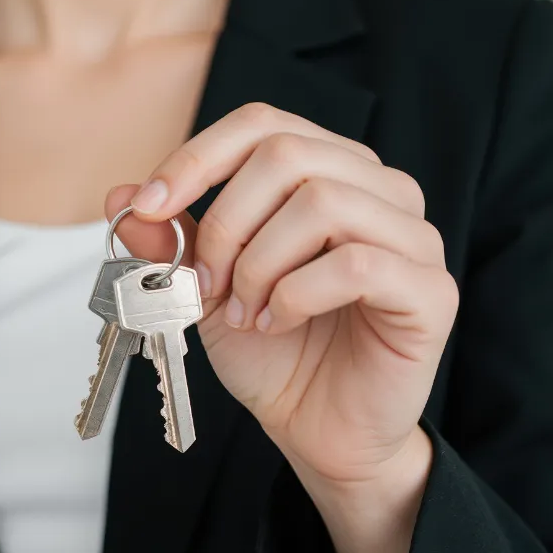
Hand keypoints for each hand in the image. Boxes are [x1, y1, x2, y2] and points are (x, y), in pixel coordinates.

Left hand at [110, 103, 456, 493]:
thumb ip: (172, 241)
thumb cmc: (273, 351)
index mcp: (327, 173)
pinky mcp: (431, 291)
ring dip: (260, 264)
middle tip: (207, 284)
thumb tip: (120, 196)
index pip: (261, 125)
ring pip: (322, 203)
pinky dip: (296, 295)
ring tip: (245, 313)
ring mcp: (413, 237)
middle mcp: (378, 190)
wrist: (316, 428)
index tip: (148, 206)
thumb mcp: (204, 289)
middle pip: (287, 155)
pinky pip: (356, 263)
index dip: (197, 158)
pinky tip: (277, 323)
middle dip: (226, 224)